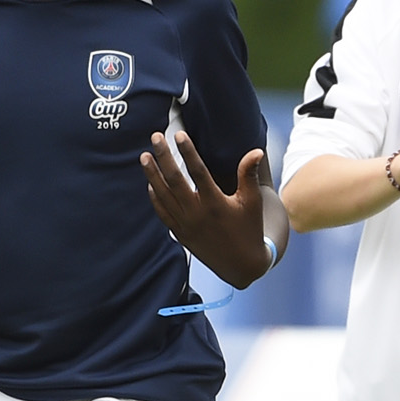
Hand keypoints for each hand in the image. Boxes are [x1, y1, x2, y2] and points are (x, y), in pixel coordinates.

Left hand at [143, 124, 277, 286]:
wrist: (241, 265)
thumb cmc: (249, 230)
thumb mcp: (252, 202)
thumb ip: (248, 175)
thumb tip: (255, 151)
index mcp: (215, 203)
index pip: (197, 171)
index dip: (187, 151)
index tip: (179, 135)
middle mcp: (197, 213)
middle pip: (174, 180)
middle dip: (163, 157)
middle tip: (155, 137)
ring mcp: (185, 224)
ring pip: (163, 195)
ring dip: (152, 175)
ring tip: (144, 156)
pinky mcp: (180, 234)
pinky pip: (163, 213)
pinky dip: (155, 197)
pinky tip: (150, 184)